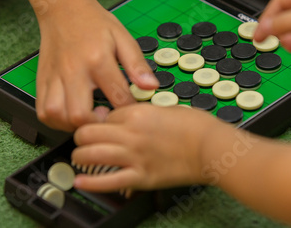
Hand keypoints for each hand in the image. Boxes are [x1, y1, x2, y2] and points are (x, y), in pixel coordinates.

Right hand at [35, 0, 158, 131]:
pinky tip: (69, 116)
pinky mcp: (42, 80)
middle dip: (97, 125)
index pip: (117, 97)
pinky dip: (55, 120)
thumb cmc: (94, 23)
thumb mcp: (123, 38)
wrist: (62, 7)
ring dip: (73, 126)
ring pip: (56, 116)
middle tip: (107, 117)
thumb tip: (151, 87)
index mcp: (98, 60)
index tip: (133, 112)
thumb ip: (137, 64)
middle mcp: (73, 70)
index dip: (129, 110)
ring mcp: (54, 76)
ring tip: (88, 118)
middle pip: (79, 114)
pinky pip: (43, 111)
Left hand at [71, 104, 220, 191]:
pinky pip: (108, 181)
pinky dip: (90, 183)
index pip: (104, 115)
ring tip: (80, 158)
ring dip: (80, 156)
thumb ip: (141, 112)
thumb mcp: (165, 108)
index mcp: (137, 113)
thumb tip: (125, 117)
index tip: (101, 126)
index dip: (100, 120)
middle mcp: (130, 133)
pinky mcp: (141, 177)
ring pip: (90, 155)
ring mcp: (134, 156)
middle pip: (88, 133)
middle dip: (82, 137)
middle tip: (84, 141)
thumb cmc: (195, 126)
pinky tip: (80, 181)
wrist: (211, 147)